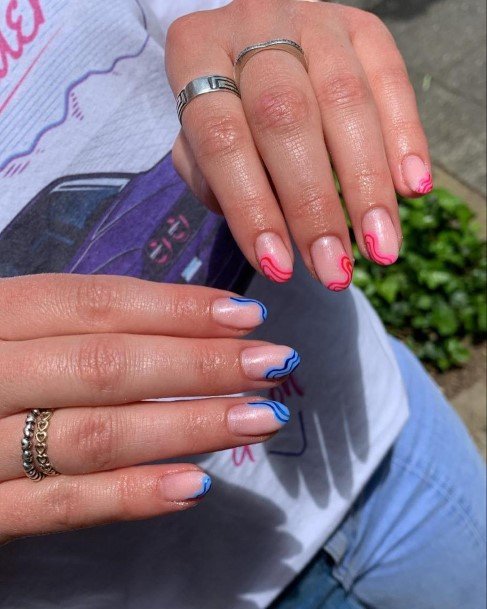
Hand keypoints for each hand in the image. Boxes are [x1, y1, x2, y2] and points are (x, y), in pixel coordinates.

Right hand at [0, 274, 297, 543]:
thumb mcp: (7, 333)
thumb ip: (65, 329)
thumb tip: (174, 324)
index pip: (93, 303)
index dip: (175, 309)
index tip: (245, 314)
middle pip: (104, 365)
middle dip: (198, 364)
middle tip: (274, 363)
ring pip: (92, 434)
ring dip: (186, 426)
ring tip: (258, 417)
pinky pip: (56, 507)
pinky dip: (128, 497)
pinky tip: (193, 487)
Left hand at [167, 0, 431, 289]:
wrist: (250, 37)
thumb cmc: (221, 107)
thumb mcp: (193, 137)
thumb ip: (211, 180)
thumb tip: (267, 230)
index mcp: (194, 50)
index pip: (220, 138)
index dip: (252, 208)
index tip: (278, 267)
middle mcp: (252, 22)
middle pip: (286, 118)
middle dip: (313, 205)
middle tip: (333, 271)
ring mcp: (312, 19)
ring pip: (345, 100)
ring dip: (366, 184)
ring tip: (380, 248)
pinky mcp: (362, 25)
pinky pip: (391, 77)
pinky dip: (405, 137)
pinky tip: (413, 190)